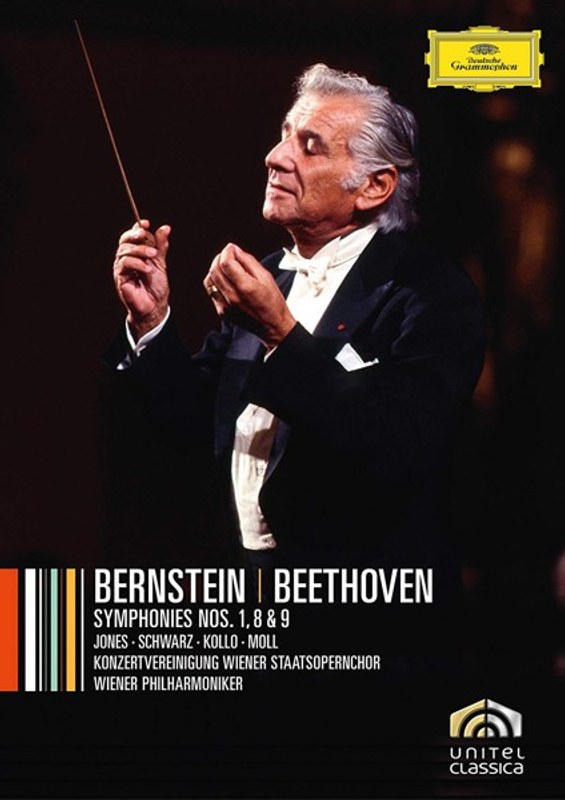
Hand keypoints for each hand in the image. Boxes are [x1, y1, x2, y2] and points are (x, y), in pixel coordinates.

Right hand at [113, 219, 170, 340]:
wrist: (155, 306)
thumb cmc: (156, 286)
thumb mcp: (161, 262)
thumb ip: (161, 246)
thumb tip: (165, 227)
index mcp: (135, 253)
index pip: (131, 236)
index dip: (137, 227)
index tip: (146, 223)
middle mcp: (126, 259)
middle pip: (125, 240)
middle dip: (136, 236)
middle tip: (146, 236)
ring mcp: (121, 268)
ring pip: (125, 250)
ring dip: (140, 250)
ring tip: (152, 256)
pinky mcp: (120, 278)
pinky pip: (124, 264)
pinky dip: (137, 263)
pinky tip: (147, 268)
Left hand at [204, 243, 295, 347]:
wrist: (272, 326)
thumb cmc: (273, 303)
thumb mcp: (266, 277)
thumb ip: (249, 262)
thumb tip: (236, 251)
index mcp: (245, 287)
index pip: (226, 263)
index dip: (227, 251)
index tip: (232, 248)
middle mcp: (232, 297)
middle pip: (215, 270)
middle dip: (220, 257)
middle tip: (228, 254)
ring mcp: (225, 305)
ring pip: (209, 280)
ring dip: (215, 269)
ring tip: (225, 266)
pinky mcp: (222, 311)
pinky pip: (212, 292)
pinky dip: (216, 282)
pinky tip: (225, 280)